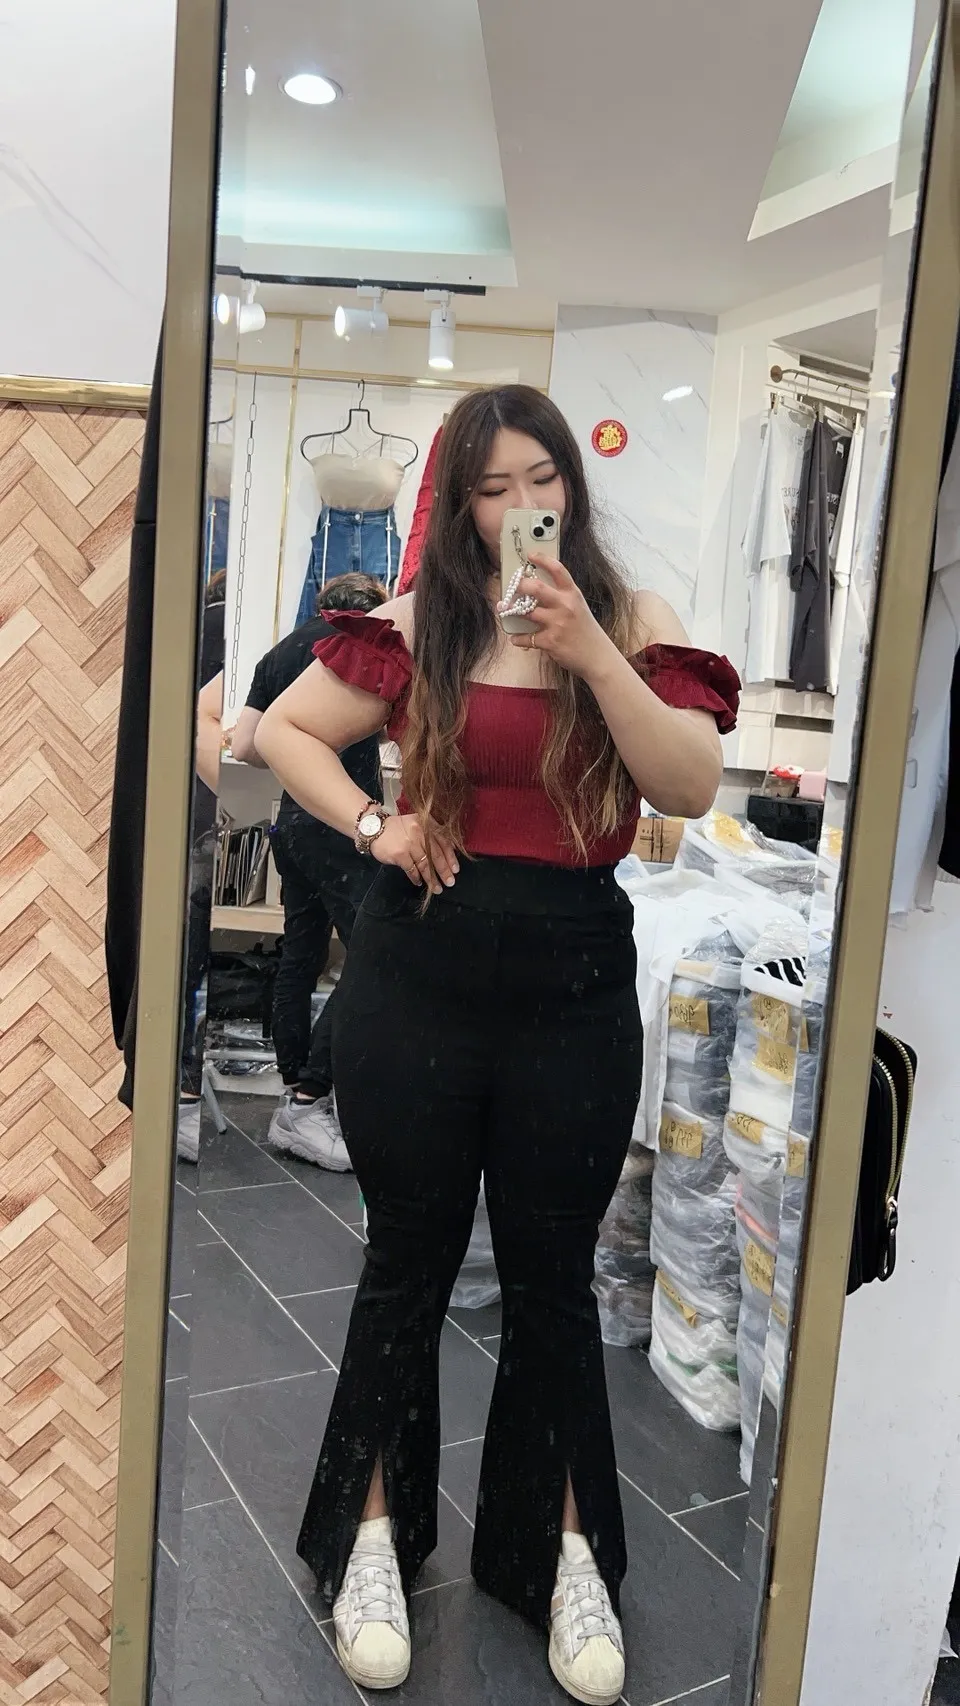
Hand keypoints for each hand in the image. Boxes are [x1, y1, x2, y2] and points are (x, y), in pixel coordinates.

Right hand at [372, 813, 458, 892]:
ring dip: (431, 878)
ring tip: (436, 888)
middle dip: (444, 871)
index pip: (444, 842)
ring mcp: (410, 843)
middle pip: (436, 855)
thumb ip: (430, 835)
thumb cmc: (397, 828)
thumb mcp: (416, 824)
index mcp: (427, 824)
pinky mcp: (400, 854)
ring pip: (425, 864)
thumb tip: (447, 854)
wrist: (373, 828)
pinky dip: (416, 877)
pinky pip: (411, 869)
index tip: (455, 870)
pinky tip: (419, 882)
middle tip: (449, 882)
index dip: (451, 857)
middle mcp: (420, 832)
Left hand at [503, 553, 615, 679]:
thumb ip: (562, 597)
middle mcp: (565, 606)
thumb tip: (537, 590)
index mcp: (572, 594)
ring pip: (526, 612)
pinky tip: (516, 638)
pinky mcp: (550, 641)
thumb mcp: (578, 608)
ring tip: (505, 611)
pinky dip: (518, 638)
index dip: (542, 559)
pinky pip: (526, 637)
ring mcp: (557, 624)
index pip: (558, 569)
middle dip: (519, 585)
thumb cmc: (586, 631)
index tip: (530, 556)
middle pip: (536, 588)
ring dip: (511, 611)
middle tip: (512, 588)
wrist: (598, 656)